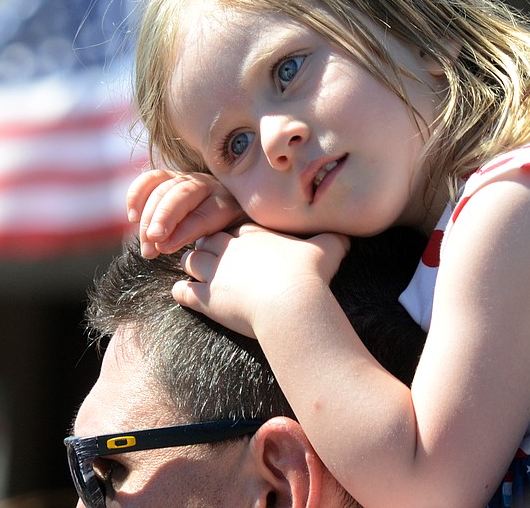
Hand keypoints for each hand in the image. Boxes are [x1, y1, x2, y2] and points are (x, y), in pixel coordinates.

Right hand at [126, 169, 244, 257]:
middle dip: (163, 217)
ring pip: (163, 188)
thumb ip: (215, 245)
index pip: (204, 214)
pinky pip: (150, 179)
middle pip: (182, 195)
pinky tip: (133, 217)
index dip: (183, 231)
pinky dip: (137, 195)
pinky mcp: (171, 177)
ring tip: (145, 241)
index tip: (165, 247)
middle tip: (152, 241)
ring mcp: (188, 179)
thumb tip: (193, 250)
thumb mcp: (229, 242)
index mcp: (228, 203)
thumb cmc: (228, 236)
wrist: (232, 213)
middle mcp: (208, 186)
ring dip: (148, 215)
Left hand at [174, 224, 349, 337]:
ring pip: (191, 260)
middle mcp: (231, 249)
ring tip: (196, 271)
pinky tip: (183, 293)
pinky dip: (181, 291)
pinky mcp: (206, 298)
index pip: (235, 227)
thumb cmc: (310, 275)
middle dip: (208, 246)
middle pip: (208, 239)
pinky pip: (183, 290)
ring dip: (192, 265)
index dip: (234, 235)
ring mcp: (216, 273)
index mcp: (255, 234)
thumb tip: (348, 234)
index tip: (237, 243)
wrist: (291, 303)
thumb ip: (334, 239)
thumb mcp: (328, 250)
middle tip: (212, 256)